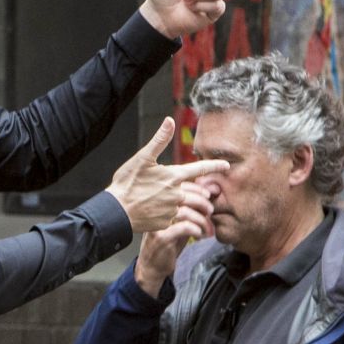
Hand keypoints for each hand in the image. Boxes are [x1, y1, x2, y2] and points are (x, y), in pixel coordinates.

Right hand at [108, 117, 226, 233]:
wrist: (116, 211)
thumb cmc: (127, 183)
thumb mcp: (142, 158)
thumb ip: (159, 140)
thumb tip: (169, 120)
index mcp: (173, 176)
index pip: (199, 169)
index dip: (215, 166)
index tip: (227, 165)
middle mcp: (176, 194)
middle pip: (201, 193)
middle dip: (207, 195)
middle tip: (210, 196)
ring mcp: (172, 210)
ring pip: (193, 208)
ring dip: (201, 208)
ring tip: (203, 209)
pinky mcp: (167, 223)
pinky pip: (180, 220)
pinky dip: (184, 218)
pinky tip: (179, 218)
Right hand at [133, 181, 215, 295]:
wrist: (153, 265)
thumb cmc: (169, 242)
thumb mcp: (181, 222)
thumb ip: (192, 210)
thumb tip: (210, 195)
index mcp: (160, 203)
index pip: (179, 186)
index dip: (197, 189)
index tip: (209, 195)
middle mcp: (156, 210)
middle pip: (183, 197)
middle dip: (202, 203)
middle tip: (211, 211)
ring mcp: (157, 223)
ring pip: (184, 212)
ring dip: (201, 219)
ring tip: (207, 228)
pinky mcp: (160, 237)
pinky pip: (183, 227)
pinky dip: (196, 229)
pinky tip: (200, 235)